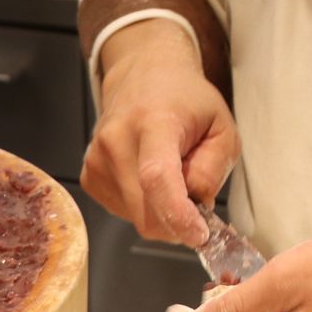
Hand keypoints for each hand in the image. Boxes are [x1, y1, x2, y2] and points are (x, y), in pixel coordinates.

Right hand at [81, 20, 237, 245]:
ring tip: (172, 175)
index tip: (199, 234)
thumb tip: (196, 207)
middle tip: (198, 200)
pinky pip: (124, 213)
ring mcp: (97, 160)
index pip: (157, 177)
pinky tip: (150, 178)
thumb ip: (213, 168)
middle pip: (146, 211)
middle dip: (179, 221)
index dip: (177, 214)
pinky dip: (145, 206)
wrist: (144, 77)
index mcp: (153, 122)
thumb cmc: (187, 101)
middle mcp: (116, 140)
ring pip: (137, 218)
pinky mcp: (89, 175)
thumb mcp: (222, 126)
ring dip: (162, 211)